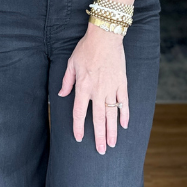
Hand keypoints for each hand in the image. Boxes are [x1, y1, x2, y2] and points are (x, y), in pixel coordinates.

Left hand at [58, 25, 128, 153]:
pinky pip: (124, 102)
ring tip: (112, 144)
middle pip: (98, 119)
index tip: (79, 138)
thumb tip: (61, 94)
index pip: (79, 113)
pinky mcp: (122, 83)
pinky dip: (125, 114)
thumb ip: (67, 81)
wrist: (105, 36)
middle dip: (99, 136)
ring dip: (112, 130)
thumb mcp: (71, 63)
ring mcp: (111, 88)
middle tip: (101, 151)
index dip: (78, 127)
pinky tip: (124, 125)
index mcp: (83, 87)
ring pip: (111, 114)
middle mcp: (97, 91)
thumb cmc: (86, 48)